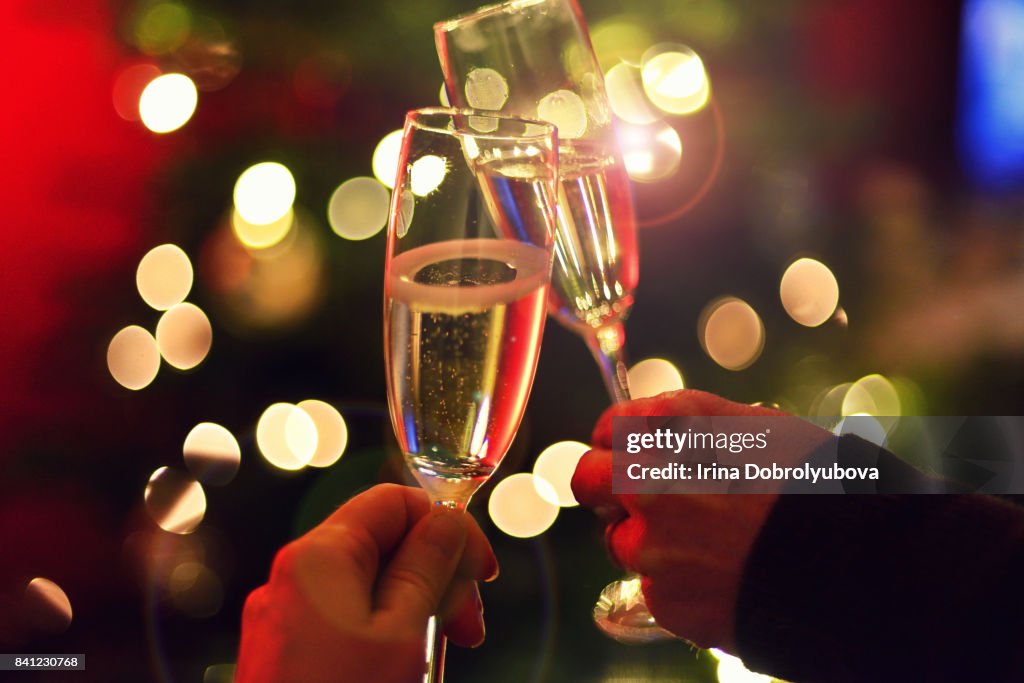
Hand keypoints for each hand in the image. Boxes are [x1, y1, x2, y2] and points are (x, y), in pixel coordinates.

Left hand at [236, 484, 498, 682]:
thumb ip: (429, 565)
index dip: (446, 525)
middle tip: (468, 629)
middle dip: (435, 577)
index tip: (481, 572)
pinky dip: (384, 638)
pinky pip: (345, 624)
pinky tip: (406, 673)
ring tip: (439, 659)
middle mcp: (293, 578)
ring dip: (415, 612)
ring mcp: (285, 619)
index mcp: (318, 557)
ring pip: (368, 589)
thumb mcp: (404, 632)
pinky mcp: (285, 656)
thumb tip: (446, 517)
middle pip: (382, 545)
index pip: (393, 501)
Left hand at [572, 389, 829, 651]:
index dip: (621, 439)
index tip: (634, 449)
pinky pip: (654, 587)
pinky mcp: (664, 601)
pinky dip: (677, 582)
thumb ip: (696, 423)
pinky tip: (723, 576)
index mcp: (668, 433)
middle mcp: (645, 485)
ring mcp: (649, 548)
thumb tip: (661, 427)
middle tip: (644, 495)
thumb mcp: (760, 427)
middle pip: (588, 480)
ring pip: (620, 541)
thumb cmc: (819, 485)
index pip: (610, 427)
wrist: (857, 567)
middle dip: (606, 485)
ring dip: (646, 539)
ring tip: (705, 543)